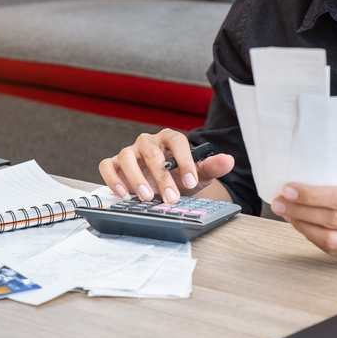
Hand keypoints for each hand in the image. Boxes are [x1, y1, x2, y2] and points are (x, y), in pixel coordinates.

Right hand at [98, 129, 233, 203]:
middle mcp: (148, 142)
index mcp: (170, 139)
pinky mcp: (115, 163)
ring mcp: (130, 151)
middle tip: (171, 198)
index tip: (191, 181)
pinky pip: (107, 165)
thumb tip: (228, 160)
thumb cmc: (180, 176)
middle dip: (162, 178)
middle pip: (152, 153)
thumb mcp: (199, 174)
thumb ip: (212, 166)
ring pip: (127, 156)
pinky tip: (123, 194)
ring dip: (136, 177)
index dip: (184, 160)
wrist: (165, 185)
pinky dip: (112, 178)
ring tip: (146, 197)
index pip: (177, 142)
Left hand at [270, 177, 336, 263]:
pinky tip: (305, 227)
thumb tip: (311, 182)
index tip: (291, 189)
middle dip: (301, 210)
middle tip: (281, 202)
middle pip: (332, 220)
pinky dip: (316, 239)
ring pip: (331, 240)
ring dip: (304, 227)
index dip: (311, 195)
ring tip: (288, 214)